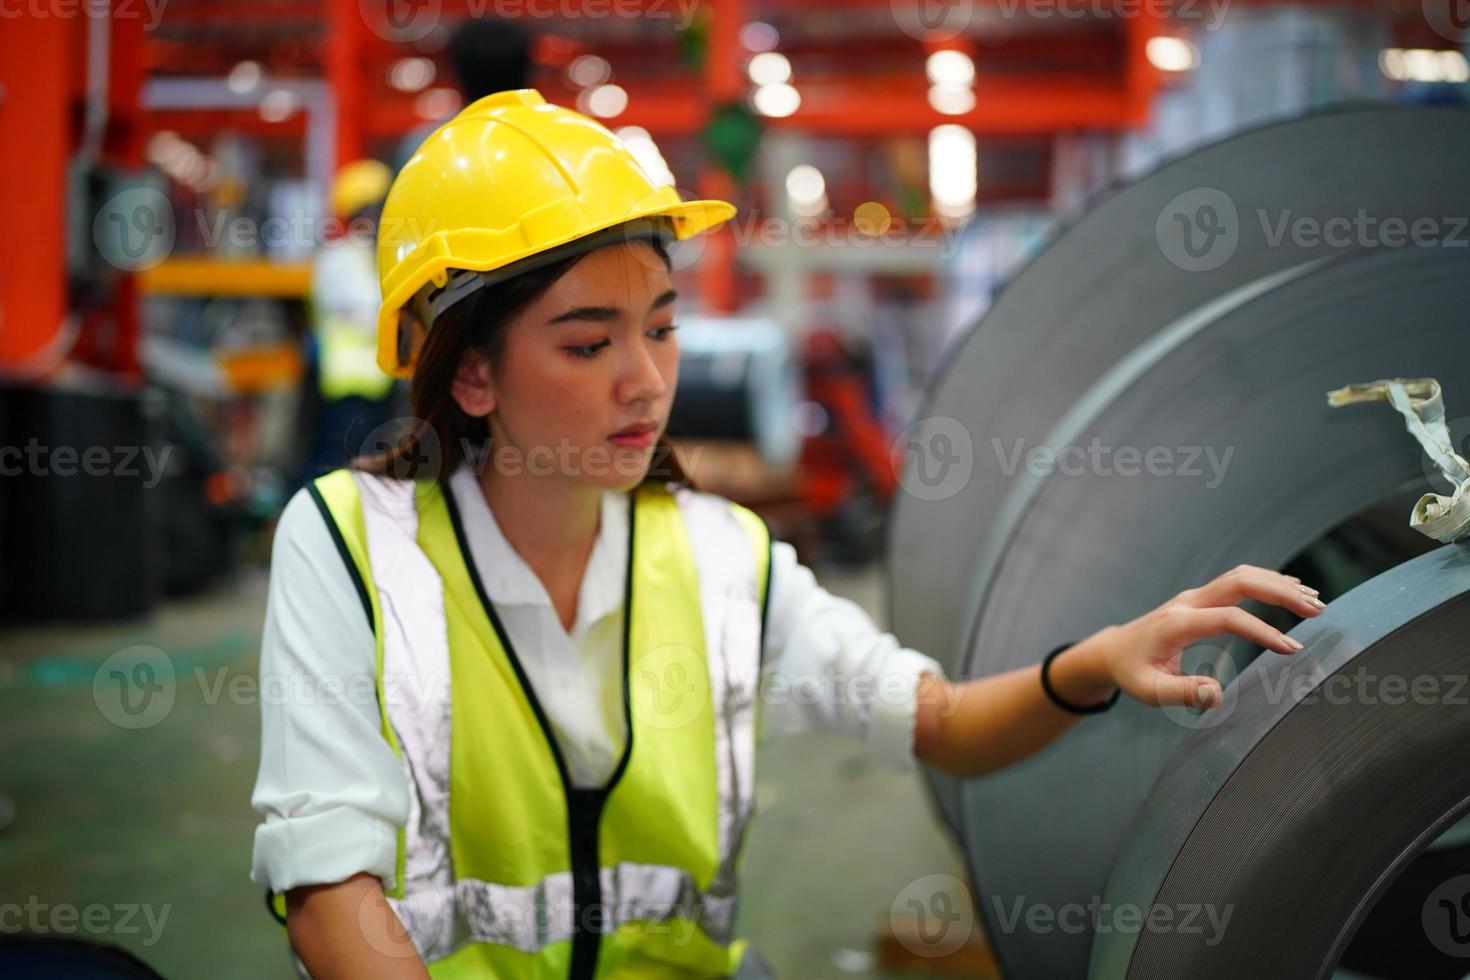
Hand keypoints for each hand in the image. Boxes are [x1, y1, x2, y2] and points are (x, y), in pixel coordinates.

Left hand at [1099, 564, 1325, 709]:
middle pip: (1239, 582)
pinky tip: (1293, 590)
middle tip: (1317, 609)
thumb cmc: (1132, 673)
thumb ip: (1183, 693)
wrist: (1113, 651)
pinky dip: (1267, 582)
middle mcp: (1188, 603)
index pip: (1228, 619)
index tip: (1292, 649)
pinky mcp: (1201, 598)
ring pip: (1241, 576)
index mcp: (1178, 624)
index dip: (1262, 631)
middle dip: (1280, 592)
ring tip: (1314, 601)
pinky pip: (1237, 582)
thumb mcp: (1150, 691)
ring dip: (1279, 584)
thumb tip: (1218, 694)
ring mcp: (1194, 597)